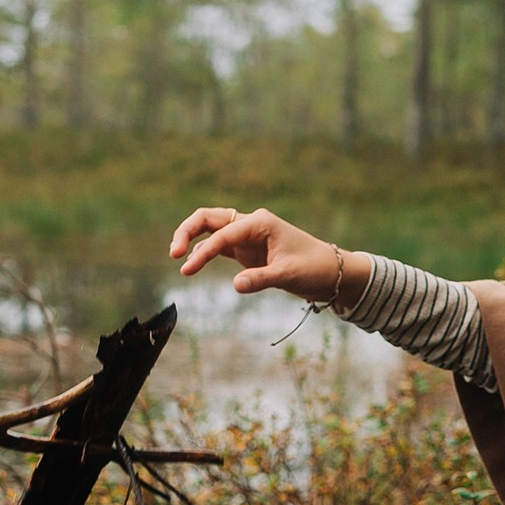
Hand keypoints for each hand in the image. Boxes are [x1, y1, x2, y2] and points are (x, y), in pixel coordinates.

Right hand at [169, 207, 371, 306]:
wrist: (330, 272)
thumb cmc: (314, 268)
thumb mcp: (288, 275)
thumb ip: (261, 279)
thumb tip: (236, 286)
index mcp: (260, 222)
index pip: (223, 233)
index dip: (203, 251)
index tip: (188, 269)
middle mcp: (251, 224)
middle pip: (209, 218)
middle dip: (187, 231)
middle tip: (174, 253)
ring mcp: (247, 235)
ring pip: (211, 229)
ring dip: (192, 239)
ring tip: (177, 259)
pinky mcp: (246, 249)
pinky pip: (218, 245)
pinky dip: (204, 252)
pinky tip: (193, 265)